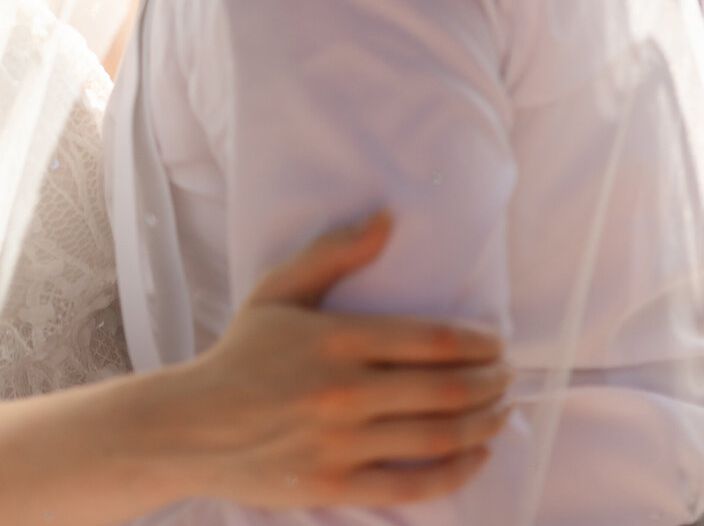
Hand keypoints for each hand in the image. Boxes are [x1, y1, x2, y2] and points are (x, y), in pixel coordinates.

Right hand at [176, 211, 510, 508]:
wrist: (195, 424)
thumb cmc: (243, 353)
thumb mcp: (279, 289)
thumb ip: (335, 253)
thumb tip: (387, 218)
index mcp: (336, 338)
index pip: (430, 340)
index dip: (477, 343)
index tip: (497, 342)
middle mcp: (345, 391)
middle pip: (445, 389)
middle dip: (491, 382)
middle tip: (508, 376)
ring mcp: (342, 442)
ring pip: (438, 437)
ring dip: (483, 424)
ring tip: (500, 410)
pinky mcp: (338, 485)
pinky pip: (414, 485)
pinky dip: (457, 473)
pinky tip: (476, 455)